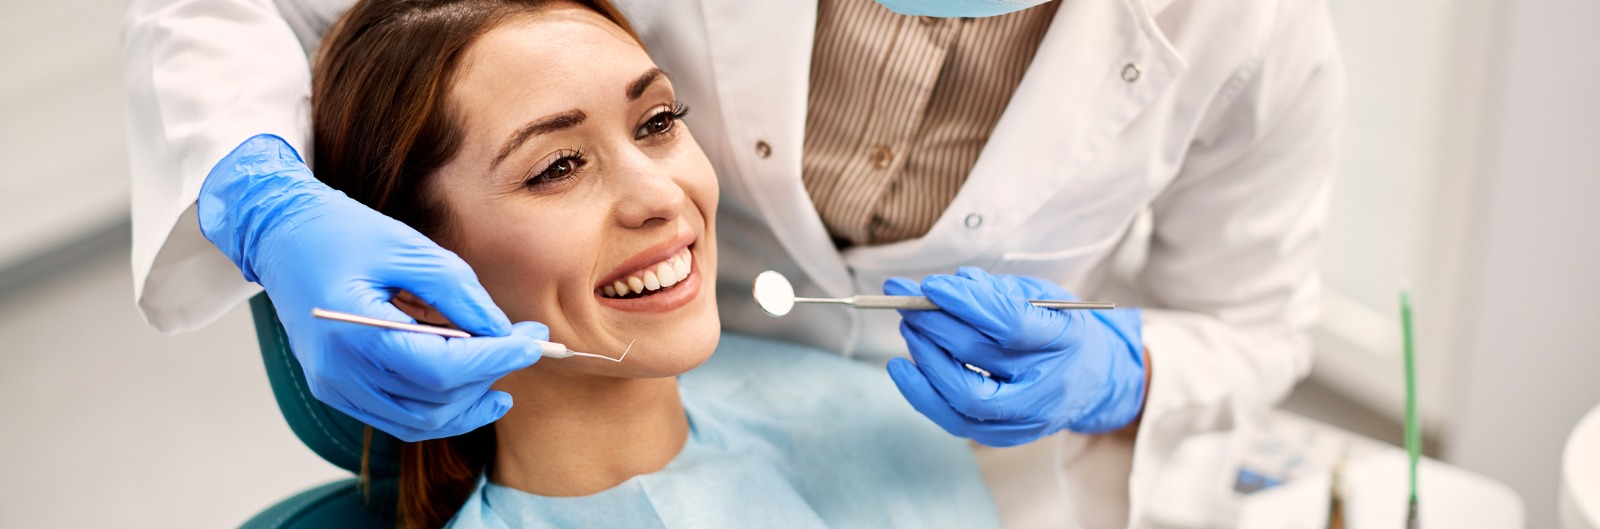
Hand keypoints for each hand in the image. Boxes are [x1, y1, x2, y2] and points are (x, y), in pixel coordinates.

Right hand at [198, 134, 541, 441]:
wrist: (280, 236)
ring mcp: (335, 386)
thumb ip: (458, 292)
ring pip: (419, 421)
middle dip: (489, 376)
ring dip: (469, 401)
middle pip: (434, 400)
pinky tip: (471, 388)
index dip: (495, 359)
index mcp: (353, 331)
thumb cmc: (340, 231)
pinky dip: (440, 409)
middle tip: (525, 344)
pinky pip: (398, 417)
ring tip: (502, 368)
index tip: (534, 341)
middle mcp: (340, 371)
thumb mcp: (407, 246)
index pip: (441, 368)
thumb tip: (503, 331)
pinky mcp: (336, 390)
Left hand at [884, 267, 1145, 445]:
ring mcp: (1026, 416)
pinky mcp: (1003, 436)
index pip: (1010, 322)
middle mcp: (1047, 383)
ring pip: (964, 395)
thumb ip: (999, 290)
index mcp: (1064, 338)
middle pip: (978, 356)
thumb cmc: (1059, 330)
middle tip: (908, 301)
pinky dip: (921, 393)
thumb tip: (952, 285)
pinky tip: (902, 368)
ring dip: (925, 357)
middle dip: (934, 324)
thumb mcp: (1043, 297)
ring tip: (909, 327)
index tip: (931, 285)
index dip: (966, 303)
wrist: (1091, 380)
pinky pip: (955, 420)